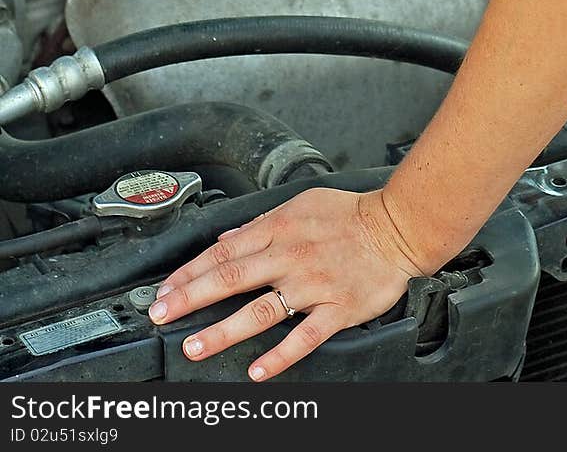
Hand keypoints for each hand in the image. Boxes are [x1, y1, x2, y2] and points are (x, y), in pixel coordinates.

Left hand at [148, 187, 426, 380]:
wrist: (397, 226)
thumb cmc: (349, 214)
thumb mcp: (300, 203)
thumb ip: (260, 222)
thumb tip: (226, 237)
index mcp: (279, 228)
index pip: (224, 251)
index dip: (190, 272)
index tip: (164, 289)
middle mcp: (291, 256)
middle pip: (232, 278)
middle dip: (190, 297)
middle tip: (160, 315)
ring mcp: (313, 285)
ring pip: (261, 310)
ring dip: (224, 330)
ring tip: (194, 346)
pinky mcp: (337, 309)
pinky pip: (304, 336)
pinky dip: (280, 355)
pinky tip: (257, 370)